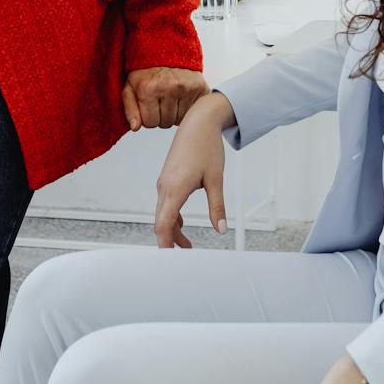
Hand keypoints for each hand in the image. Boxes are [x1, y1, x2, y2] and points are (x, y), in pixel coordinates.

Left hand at [122, 65, 208, 130]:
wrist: (167, 49)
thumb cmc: (146, 70)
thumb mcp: (130, 86)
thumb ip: (129, 108)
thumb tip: (135, 127)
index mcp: (149, 89)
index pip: (150, 123)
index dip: (148, 117)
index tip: (149, 105)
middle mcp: (169, 88)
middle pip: (165, 123)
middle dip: (161, 116)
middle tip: (160, 101)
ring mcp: (186, 88)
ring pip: (179, 119)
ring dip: (174, 113)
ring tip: (170, 98)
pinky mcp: (200, 87)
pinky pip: (192, 111)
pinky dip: (186, 108)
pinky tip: (181, 97)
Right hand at [153, 92, 232, 247]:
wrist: (198, 122)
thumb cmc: (206, 147)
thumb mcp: (216, 180)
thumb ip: (217, 207)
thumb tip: (221, 229)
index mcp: (174, 189)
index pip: (163, 225)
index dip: (165, 245)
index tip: (169, 261)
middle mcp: (165, 187)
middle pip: (162, 223)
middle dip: (170, 242)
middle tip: (182, 259)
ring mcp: (164, 183)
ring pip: (164, 214)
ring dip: (173, 230)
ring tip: (188, 246)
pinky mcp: (167, 179)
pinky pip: (166, 204)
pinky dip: (173, 217)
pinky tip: (183, 225)